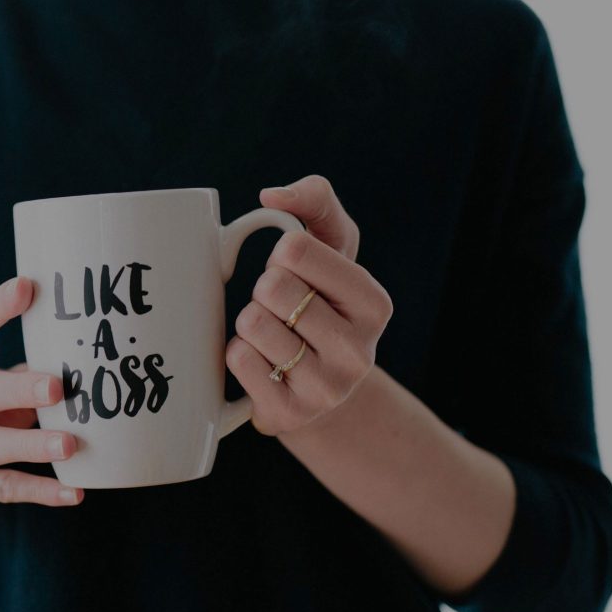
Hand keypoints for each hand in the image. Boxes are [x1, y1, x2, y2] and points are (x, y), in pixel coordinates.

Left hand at [225, 174, 393, 436]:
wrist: (317, 388)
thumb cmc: (320, 302)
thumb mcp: (331, 247)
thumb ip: (315, 201)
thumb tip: (272, 196)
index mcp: (374, 303)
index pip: (295, 250)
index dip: (281, 255)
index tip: (295, 273)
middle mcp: (359, 351)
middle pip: (271, 287)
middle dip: (263, 290)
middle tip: (281, 309)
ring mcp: (326, 389)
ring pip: (252, 324)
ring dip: (249, 324)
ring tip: (272, 337)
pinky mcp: (290, 415)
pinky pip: (238, 360)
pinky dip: (237, 353)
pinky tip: (261, 364)